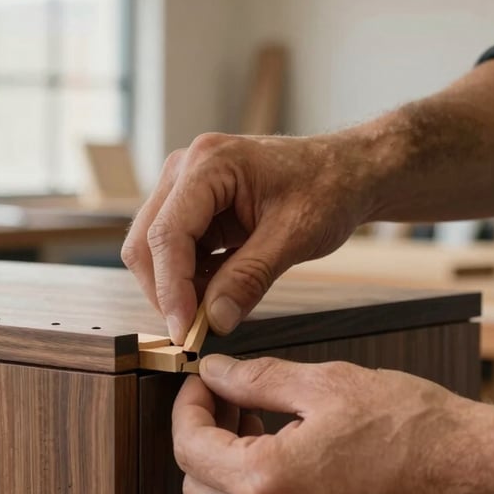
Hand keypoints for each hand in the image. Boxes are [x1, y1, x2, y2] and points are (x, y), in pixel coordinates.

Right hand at [122, 132, 371, 343]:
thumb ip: (250, 278)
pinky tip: (219, 292)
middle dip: (166, 290)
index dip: (171, 288)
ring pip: (154, 250)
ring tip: (216, 310)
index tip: (184, 330)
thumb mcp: (295, 237)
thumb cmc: (328, 187)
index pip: (168, 234)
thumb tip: (214, 321)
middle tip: (195, 330)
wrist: (346, 171)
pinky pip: (175, 252)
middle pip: (147, 241)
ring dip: (177, 287)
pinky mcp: (192, 207)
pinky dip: (190, 280)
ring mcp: (184, 187)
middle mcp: (186, 169)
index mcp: (209, 163)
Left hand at [172, 354, 493, 493]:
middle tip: (230, 406)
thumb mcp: (327, 385)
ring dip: (225, 477)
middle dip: (201, 442)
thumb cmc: (415, 429)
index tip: (202, 387)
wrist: (481, 479)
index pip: (189, 448)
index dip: (188, 408)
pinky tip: (285, 470)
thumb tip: (214, 374)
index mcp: (269, 483)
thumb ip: (256, 379)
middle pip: (196, 490)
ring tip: (258, 433)